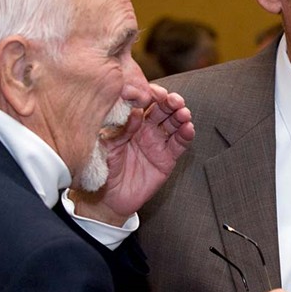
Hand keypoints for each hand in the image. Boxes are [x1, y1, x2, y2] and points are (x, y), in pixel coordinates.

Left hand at [73, 83, 194, 224]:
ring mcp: (158, 143)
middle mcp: (146, 130)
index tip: (154, 93)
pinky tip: (188, 128)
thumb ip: (121, 129)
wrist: (108, 198)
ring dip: (181, 116)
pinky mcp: (167, 159)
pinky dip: (186, 135)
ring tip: (184, 113)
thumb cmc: (102, 169)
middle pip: (162, 110)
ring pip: (173, 124)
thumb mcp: (107, 146)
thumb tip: (135, 112)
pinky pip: (179, 144)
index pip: (144, 103)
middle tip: (174, 100)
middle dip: (170, 102)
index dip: (151, 95)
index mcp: (130, 123)